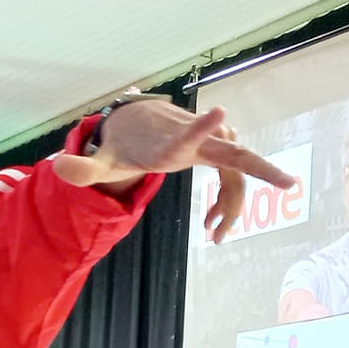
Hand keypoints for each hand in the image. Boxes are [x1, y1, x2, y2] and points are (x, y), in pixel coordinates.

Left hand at [64, 97, 295, 243]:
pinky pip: (233, 184)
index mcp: (170, 143)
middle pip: (236, 155)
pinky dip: (228, 205)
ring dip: (231, 209)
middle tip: (290, 184)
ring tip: (212, 236)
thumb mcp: (103, 162)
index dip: (202, 126)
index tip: (219, 111)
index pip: (188, 134)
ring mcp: (213, 149)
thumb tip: (58, 167)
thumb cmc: (123, 147)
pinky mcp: (218, 158)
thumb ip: (84, 168)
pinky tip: (212, 228)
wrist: (139, 123)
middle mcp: (199, 141)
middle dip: (262, 168)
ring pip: (236, 180)